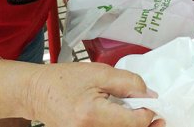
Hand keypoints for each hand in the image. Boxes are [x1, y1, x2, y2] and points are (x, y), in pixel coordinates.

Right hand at [29, 62, 164, 126]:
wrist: (36, 92)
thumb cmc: (63, 79)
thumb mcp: (100, 72)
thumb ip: (129, 82)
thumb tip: (150, 95)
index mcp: (92, 114)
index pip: (134, 122)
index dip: (148, 113)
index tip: (152, 104)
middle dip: (145, 124)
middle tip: (157, 117)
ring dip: (133, 126)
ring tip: (139, 115)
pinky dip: (120, 126)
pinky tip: (125, 119)